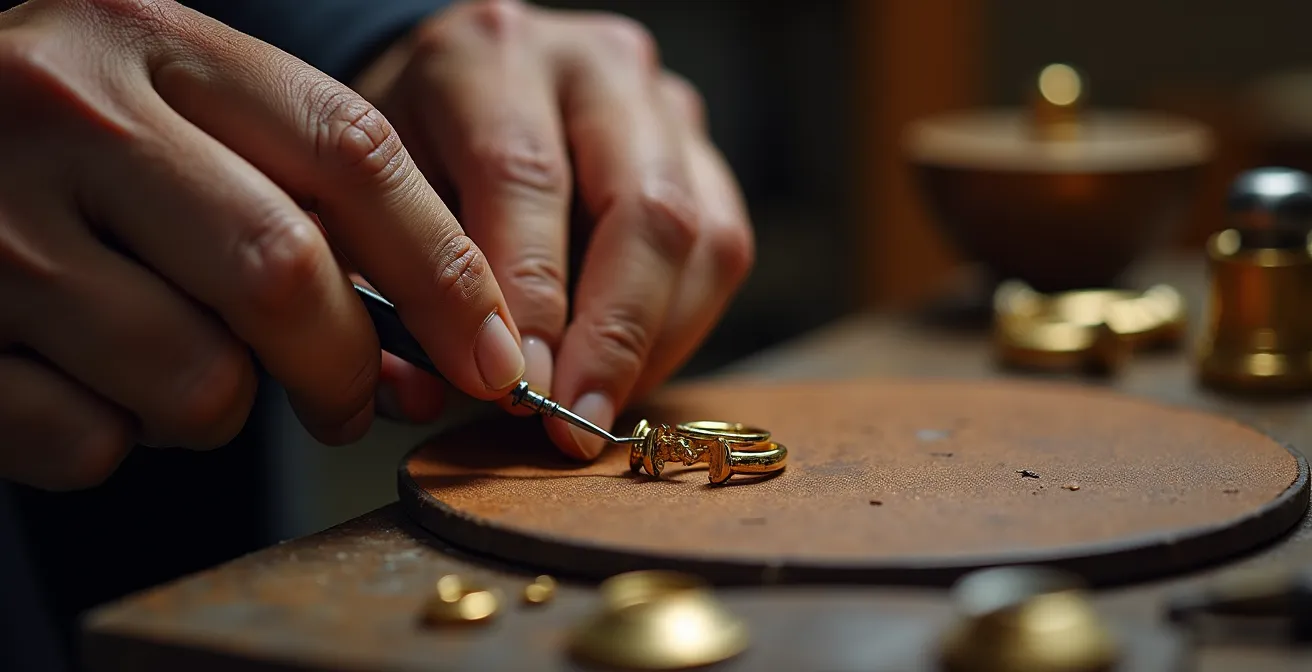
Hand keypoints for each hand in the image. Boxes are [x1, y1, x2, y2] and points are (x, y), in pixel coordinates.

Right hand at [0, 0, 525, 489]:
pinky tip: (84, 382)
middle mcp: (68, 113)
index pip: (350, 151)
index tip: (493, 358)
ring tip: (179, 366)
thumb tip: (443, 348)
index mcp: (151, 39)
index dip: (445, 271)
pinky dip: (115, 440)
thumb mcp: (171, 107)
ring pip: (196, 380)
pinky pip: (90, 442)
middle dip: (346, 367)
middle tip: (352, 400)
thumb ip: (297, 194)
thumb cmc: (64, 139)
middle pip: (282, 271)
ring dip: (222, 407)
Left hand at [357, 0, 754, 458]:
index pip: (525, 176)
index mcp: (489, 55)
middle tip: (576, 421)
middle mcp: (593, 64)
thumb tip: (439, 392)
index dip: (530, 295)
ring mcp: (661, 103)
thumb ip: (390, 286)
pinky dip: (682, 326)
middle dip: (613, 334)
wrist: (451, 95)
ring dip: (654, 341)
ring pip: (702, 233)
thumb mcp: (367, 200)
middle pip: (643, 204)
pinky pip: (724, 247)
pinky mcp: (702, 149)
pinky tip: (629, 370)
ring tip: (598, 406)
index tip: (518, 388)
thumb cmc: (405, 155)